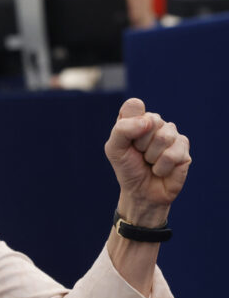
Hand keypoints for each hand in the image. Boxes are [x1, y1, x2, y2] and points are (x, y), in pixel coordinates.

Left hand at [104, 98, 190, 226]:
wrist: (141, 192)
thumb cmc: (127, 167)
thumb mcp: (114, 149)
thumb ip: (122, 129)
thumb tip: (148, 121)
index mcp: (137, 117)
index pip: (134, 105)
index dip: (129, 124)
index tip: (127, 140)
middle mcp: (156, 122)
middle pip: (152, 120)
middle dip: (140, 143)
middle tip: (139, 154)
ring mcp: (172, 134)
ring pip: (164, 137)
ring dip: (152, 156)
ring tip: (150, 162)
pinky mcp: (184, 149)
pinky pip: (173, 154)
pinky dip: (162, 167)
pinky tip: (160, 170)